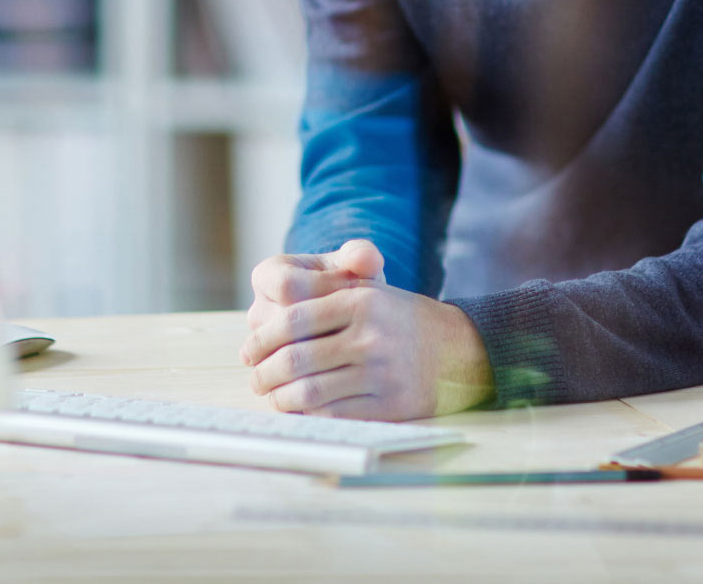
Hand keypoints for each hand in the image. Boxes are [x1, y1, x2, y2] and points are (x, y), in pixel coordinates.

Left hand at [240, 239, 494, 419]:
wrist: (453, 347)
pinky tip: (298, 409)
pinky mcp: (390, 405)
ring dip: (280, 398)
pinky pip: (334, 414)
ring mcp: (381, 372)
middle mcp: (370, 335)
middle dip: (265, 373)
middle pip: (297, 359)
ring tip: (271, 396)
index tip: (249, 350)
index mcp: (359, 300)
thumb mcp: (366, 289)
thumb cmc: (394, 316)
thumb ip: (320, 292)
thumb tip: (270, 314)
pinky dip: (308, 414)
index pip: (293, 320)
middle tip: (254, 378)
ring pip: (311, 391)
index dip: (263, 339)